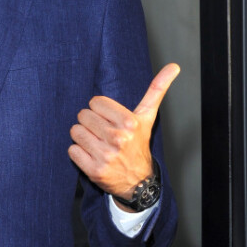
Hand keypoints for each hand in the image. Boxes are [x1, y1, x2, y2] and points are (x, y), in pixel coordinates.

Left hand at [68, 63, 179, 203]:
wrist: (138, 180)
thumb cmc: (139, 143)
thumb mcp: (147, 116)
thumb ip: (157, 89)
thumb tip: (174, 66)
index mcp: (129, 122)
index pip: (95, 102)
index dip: (99, 110)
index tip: (109, 119)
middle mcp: (118, 139)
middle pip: (83, 116)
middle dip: (90, 123)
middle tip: (103, 133)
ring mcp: (106, 155)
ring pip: (75, 131)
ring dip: (82, 137)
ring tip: (97, 143)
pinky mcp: (94, 170)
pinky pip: (72, 150)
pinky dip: (78, 152)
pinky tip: (91, 155)